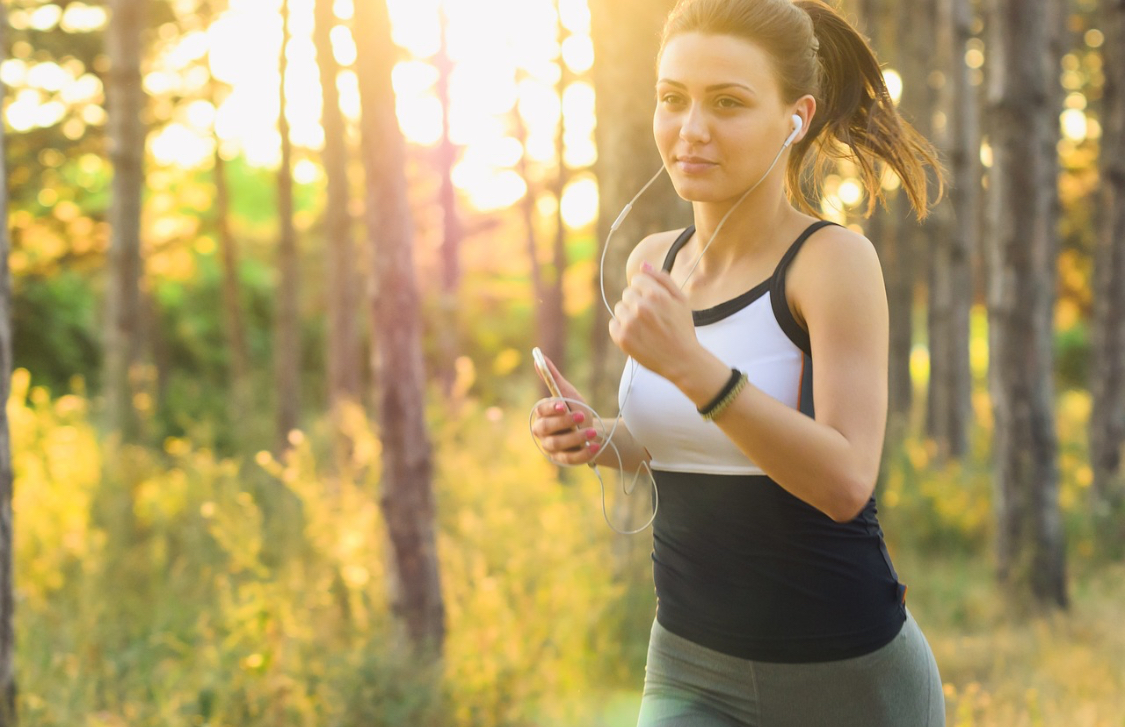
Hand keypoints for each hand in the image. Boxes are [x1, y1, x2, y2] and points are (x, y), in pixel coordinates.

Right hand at [530, 353, 602, 465]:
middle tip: (581, 416)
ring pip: (558, 444)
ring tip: (592, 432)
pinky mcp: (563, 460)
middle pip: (546, 428)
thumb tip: (538, 356)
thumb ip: (553, 378)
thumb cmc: (576, 410)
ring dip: (576, 438)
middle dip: (564, 422)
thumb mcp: (568, 393)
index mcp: (542, 414)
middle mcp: (542, 432)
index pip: (541, 411)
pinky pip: (570, 459)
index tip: (563, 405)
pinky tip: (595, 446)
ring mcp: (551, 448)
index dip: (551, 408)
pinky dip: (583, 453)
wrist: (592, 431)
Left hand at [608, 262, 699, 379]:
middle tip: (651, 318)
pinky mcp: (622, 338)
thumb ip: (662, 279)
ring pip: (619, 308)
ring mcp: (629, 323)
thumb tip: (643, 264)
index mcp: (656, 294)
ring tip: (645, 328)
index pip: (636, 280)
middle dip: (637, 302)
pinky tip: (637, 336)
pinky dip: (622, 329)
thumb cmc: (682, 329)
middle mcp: (641, 307)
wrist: (682, 360)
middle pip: (627, 294)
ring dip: (629, 315)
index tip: (654, 303)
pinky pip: (613, 324)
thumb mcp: (680, 300)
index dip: (646, 290)